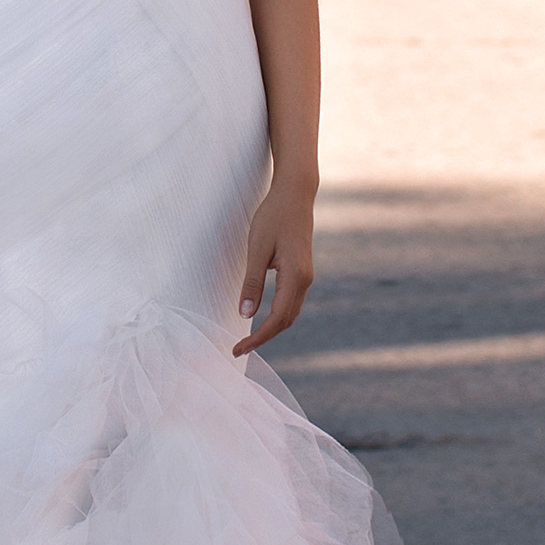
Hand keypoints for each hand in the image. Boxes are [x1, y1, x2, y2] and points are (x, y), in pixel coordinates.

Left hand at [235, 179, 315, 358]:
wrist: (295, 195)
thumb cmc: (273, 218)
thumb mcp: (257, 250)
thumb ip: (252, 283)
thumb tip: (245, 314)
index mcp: (295, 277)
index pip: (277, 319)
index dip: (258, 338)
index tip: (239, 349)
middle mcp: (305, 280)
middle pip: (286, 321)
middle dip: (263, 337)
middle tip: (239, 348)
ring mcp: (306, 276)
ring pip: (290, 313)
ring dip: (271, 328)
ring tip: (248, 338)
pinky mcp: (302, 270)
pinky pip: (291, 301)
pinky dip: (277, 315)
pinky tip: (262, 317)